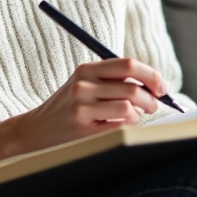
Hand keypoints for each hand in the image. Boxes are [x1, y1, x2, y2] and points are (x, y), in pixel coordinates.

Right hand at [0, 58, 166, 181]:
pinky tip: (117, 129)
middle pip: (133, 88)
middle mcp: (83, 85)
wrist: (34, 131)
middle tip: (153, 107)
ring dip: (139, 116)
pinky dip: (127, 129)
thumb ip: (113, 80)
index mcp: (86, 69)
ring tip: (133, 119)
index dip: (151, 76)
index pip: (129, 65)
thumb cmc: (68, 108)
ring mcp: (82, 108)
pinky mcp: (82, 130)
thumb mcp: (84, 84)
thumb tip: (155, 85)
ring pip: (129, 110)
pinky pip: (119, 128)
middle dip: (151, 100)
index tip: (162, 87)